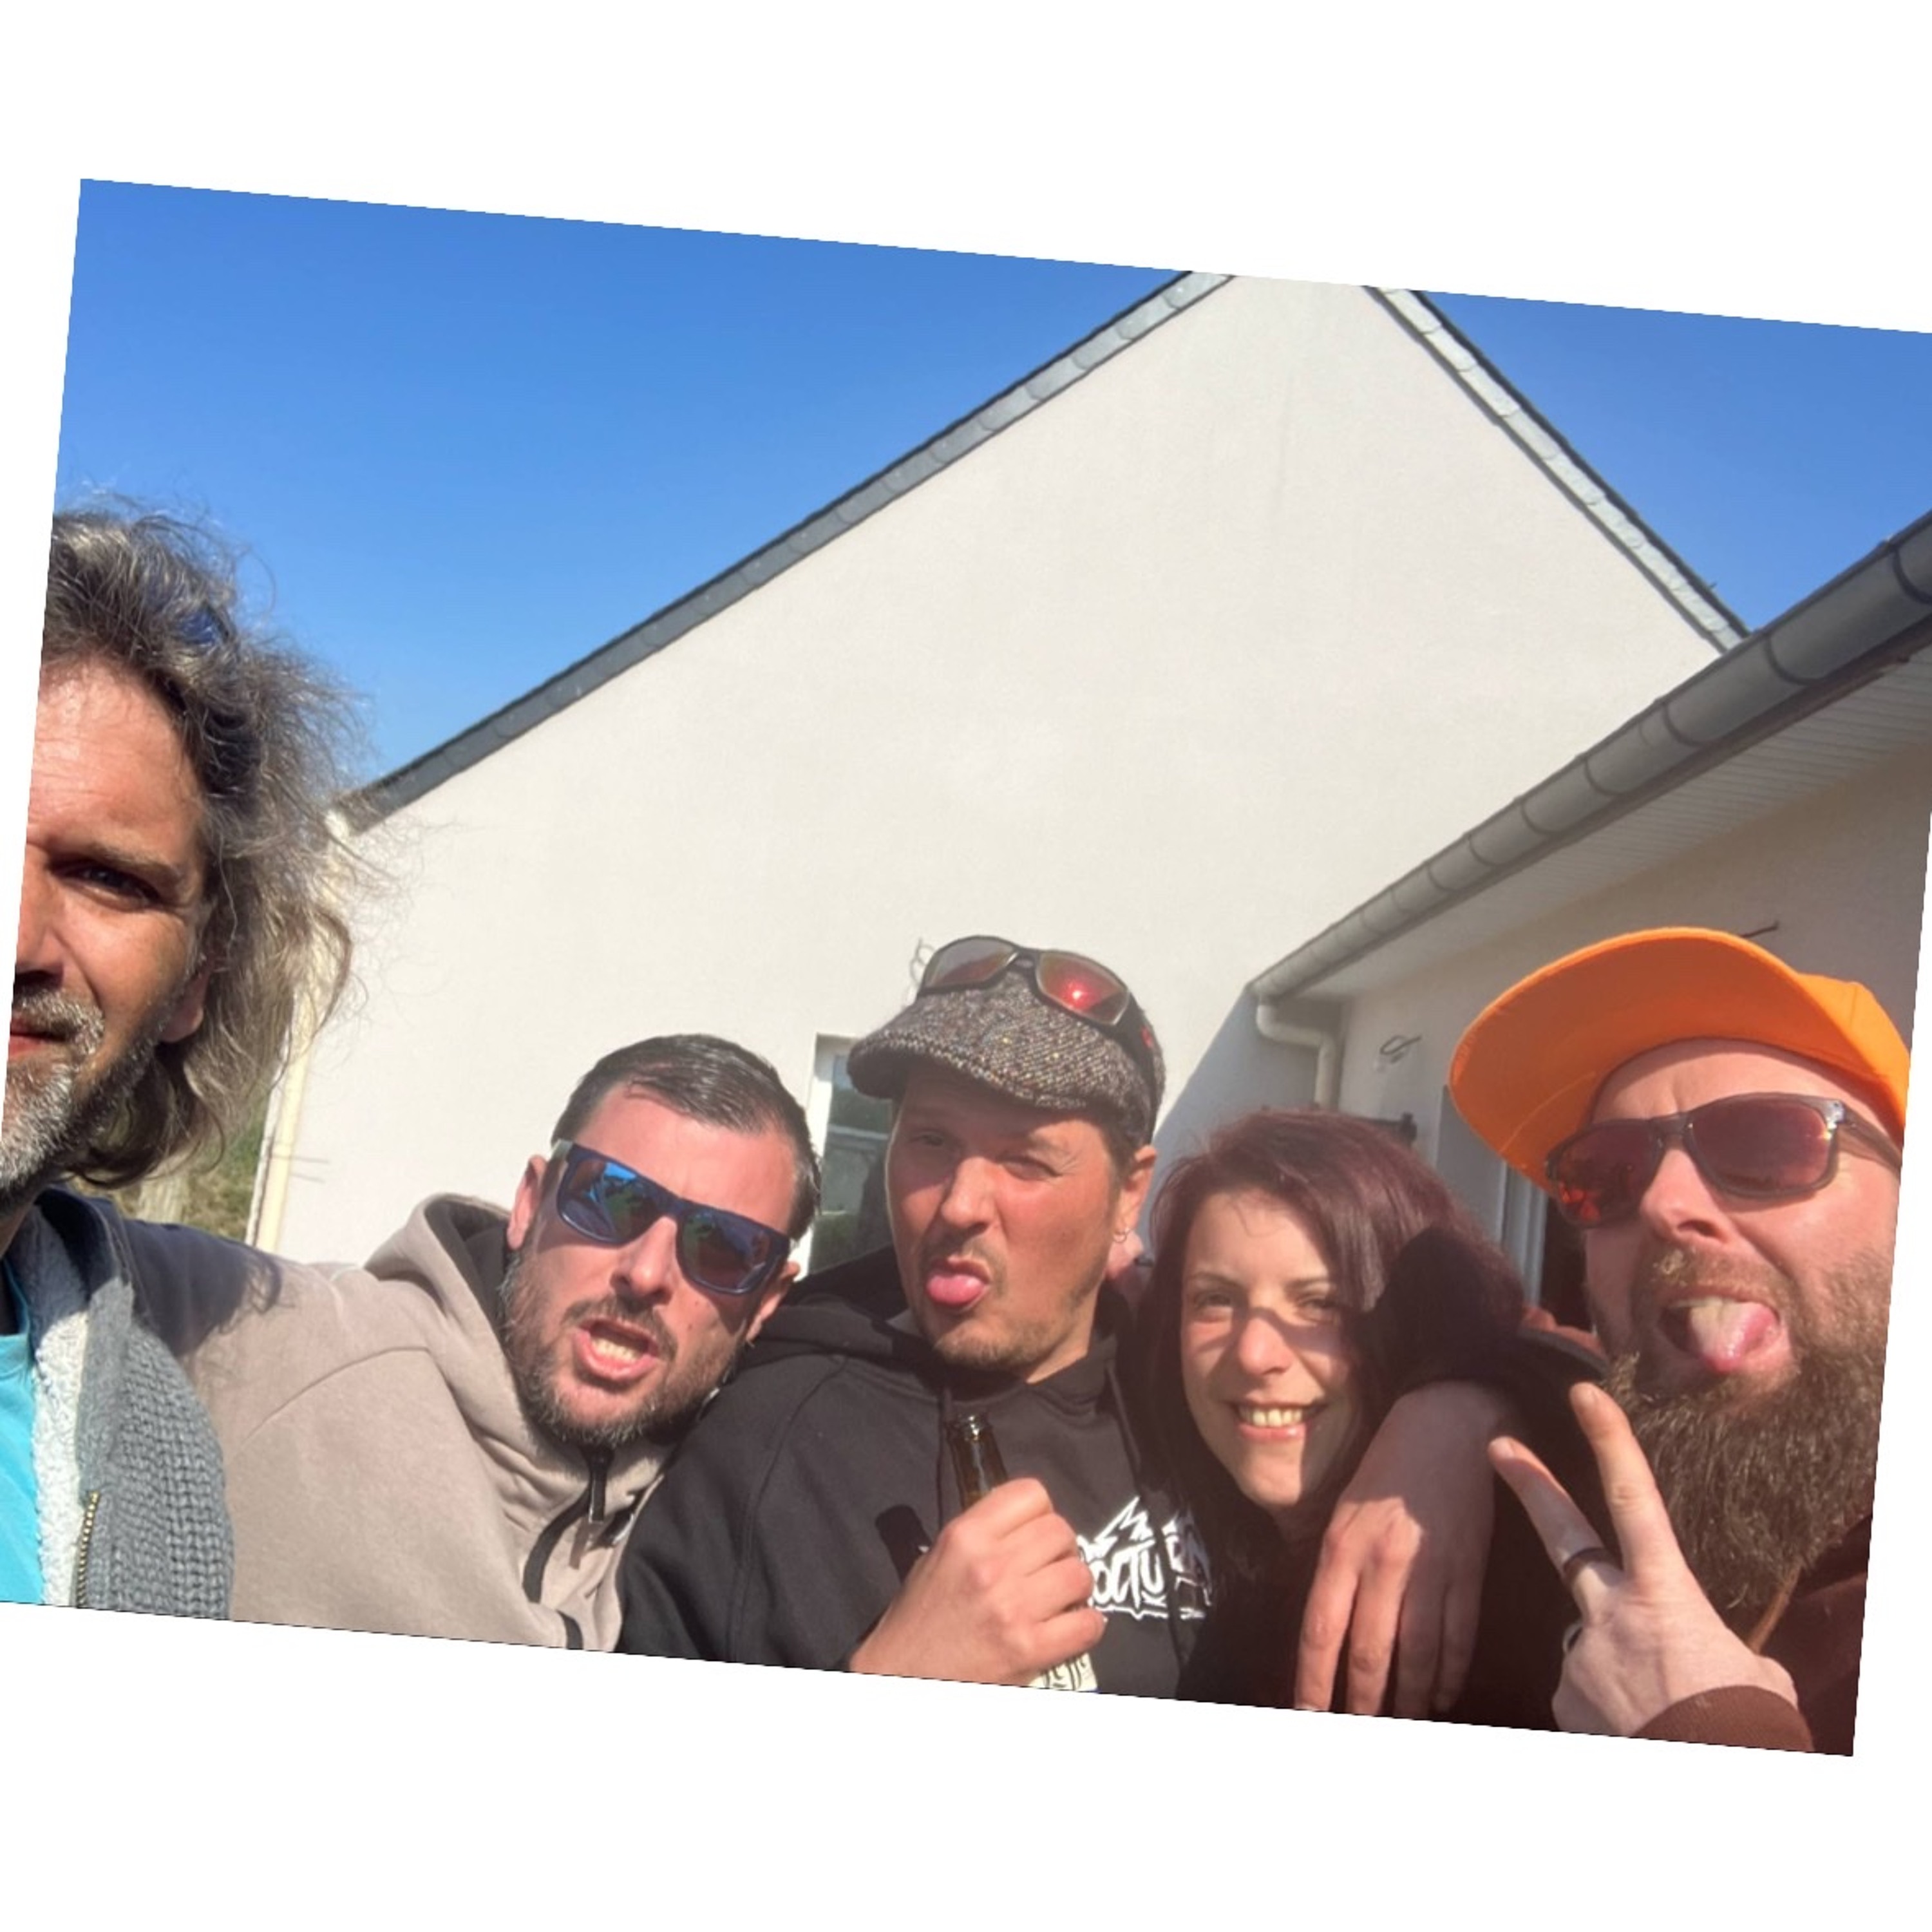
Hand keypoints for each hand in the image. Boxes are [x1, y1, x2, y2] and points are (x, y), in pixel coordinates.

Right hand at [848, 1478, 1104, 1685]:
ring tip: (1059, 1598)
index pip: (1031, 1494)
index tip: (1035, 1532)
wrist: (902, 1677)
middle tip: (1049, 1567)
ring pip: (1079, 1574)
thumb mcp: (939, 1557)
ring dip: (1075, 1586)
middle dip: (1061, 1549)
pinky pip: (1087, 1624)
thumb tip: (1028, 1523)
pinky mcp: (1030, 1649)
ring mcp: (1013, 1608)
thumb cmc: (920, 1618)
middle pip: (1061, 1531)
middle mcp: (991, 1565)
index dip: (1040, 1512)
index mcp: (965, 1536)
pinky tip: (1068, 1627)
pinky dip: (1086, 1625)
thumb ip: (982, 1534)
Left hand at [1295, 1381, 1506, 1716]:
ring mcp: (1429, 1570)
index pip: (1320, 1628)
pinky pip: (1458, 1637)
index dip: (1313, 1679)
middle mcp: (1382, 1563)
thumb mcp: (1344, 1509)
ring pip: (1416, 1653)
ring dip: (1407, 1698)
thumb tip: (1328, 1629)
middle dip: (1361, 1702)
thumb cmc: (1389, 1469)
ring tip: (1400, 1723)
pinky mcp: (1469, 1571)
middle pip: (1368, 1651)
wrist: (1448, 1424)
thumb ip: (1336, 1567)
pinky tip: (1442, 1694)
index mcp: (1341, 1546)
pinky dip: (1450, 1673)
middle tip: (1358, 1734)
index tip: (1308, 1714)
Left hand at [1488, 1382, 1798, 1734]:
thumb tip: (1697, 1649)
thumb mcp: (1747, 1670)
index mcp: (1665, 1593)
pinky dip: (1605, 1708)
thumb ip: (1710, 1642)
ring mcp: (1581, 1655)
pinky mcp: (1562, 1699)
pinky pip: (1581, 1691)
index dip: (1610, 1443)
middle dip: (1531, 1487)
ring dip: (1615, 1667)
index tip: (1585, 1396)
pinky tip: (1634, 1730)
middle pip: (1564, 1538)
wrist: (1714, 1779)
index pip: (1633, 1500)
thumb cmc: (1746, 1727)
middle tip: (1498, 1447)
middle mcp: (1611, 1613)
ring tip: (1655, 1711)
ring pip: (1589, 1642)